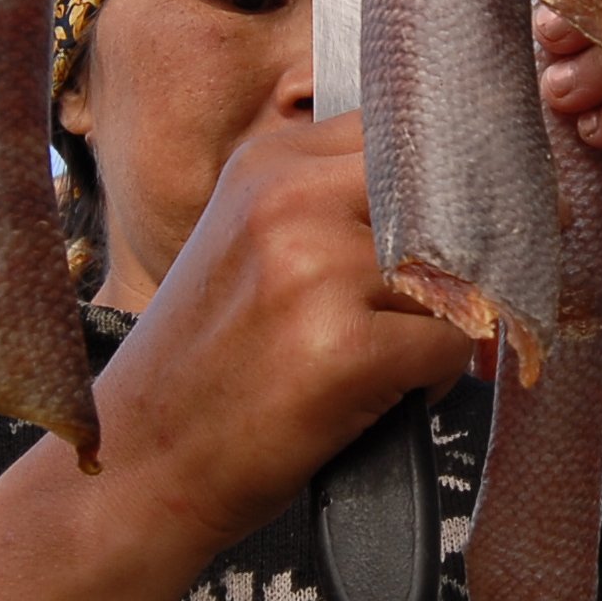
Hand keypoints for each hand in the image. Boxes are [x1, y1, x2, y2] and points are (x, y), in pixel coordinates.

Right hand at [91, 116, 470, 556]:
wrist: (139, 464)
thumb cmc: (207, 364)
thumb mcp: (251, 246)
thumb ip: (333, 204)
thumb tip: (462, 193)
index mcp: (269, 163)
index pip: (406, 136)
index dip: (444, 191)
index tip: (448, 236)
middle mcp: (290, 201)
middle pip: (445, 198)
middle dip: (461, 256)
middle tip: (438, 307)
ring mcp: (316, 272)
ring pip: (457, 275)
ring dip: (446, 325)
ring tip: (391, 361)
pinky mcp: (344, 351)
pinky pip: (453, 345)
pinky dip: (437, 379)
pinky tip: (386, 396)